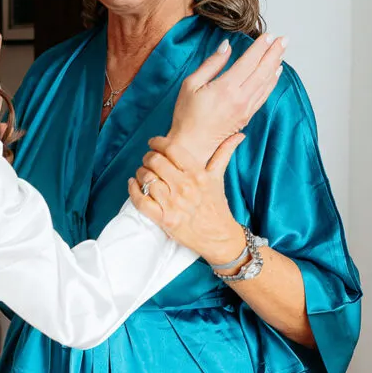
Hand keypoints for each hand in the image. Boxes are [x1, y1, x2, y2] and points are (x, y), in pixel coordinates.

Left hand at [128, 135, 246, 263]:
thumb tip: (239, 135)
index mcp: (197, 174)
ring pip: (146, 178)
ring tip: (143, 173)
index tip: (153, 143)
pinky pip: (140, 200)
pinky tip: (133, 184)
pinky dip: (132, 189)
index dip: (158, 142)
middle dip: (148, 157)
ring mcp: (173, 203)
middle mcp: (184, 187)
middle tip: (148, 159)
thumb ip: (224, 153)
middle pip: (155, 161)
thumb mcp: (219, 178)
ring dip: (140, 173)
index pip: (171, 149)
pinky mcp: (163, 219)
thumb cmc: (216, 206)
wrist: (219, 237)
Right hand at [168, 34, 285, 161]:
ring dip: (275, 65)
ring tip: (282, 51)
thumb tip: (226, 47)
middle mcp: (241, 98)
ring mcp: (246, 108)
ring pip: (266, 83)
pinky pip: (264, 95)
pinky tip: (275, 73)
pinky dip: (272, 82)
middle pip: (263, 70)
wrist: (191, 146)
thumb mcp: (191, 84)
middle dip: (274, 52)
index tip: (269, 35)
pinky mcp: (247, 116)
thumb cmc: (186, 115)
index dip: (260, 47)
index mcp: (226, 87)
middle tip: (284, 39)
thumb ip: (211, 64)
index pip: (249, 61)